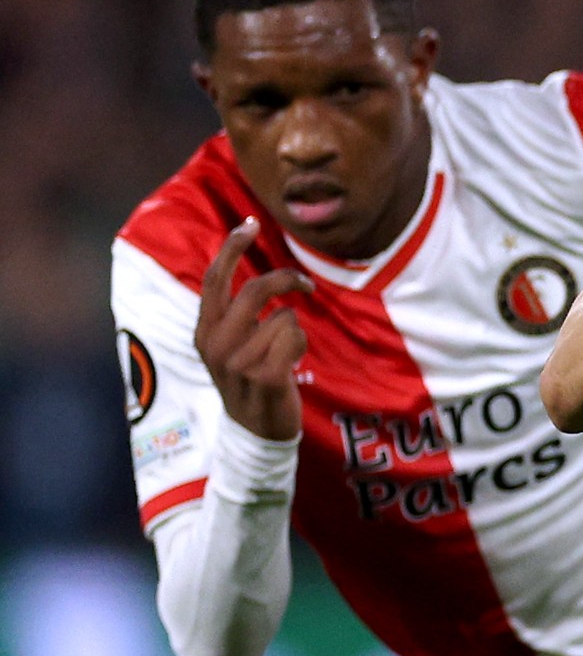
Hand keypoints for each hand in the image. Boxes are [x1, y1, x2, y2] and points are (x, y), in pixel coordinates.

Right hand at [194, 220, 308, 440]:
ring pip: (284, 317)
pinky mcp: (266, 377)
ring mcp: (240, 362)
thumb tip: (256, 276)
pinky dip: (301, 345)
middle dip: (287, 279)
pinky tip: (292, 365)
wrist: (254, 432)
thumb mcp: (229, 347)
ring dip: (295, 329)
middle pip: (255, 290)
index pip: (214, 280)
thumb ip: (235, 316)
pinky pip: (296, 338)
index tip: (250, 223)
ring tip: (285, 352)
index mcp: (204, 331)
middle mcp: (216, 344)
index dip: (231, 247)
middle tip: (305, 284)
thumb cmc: (248, 382)